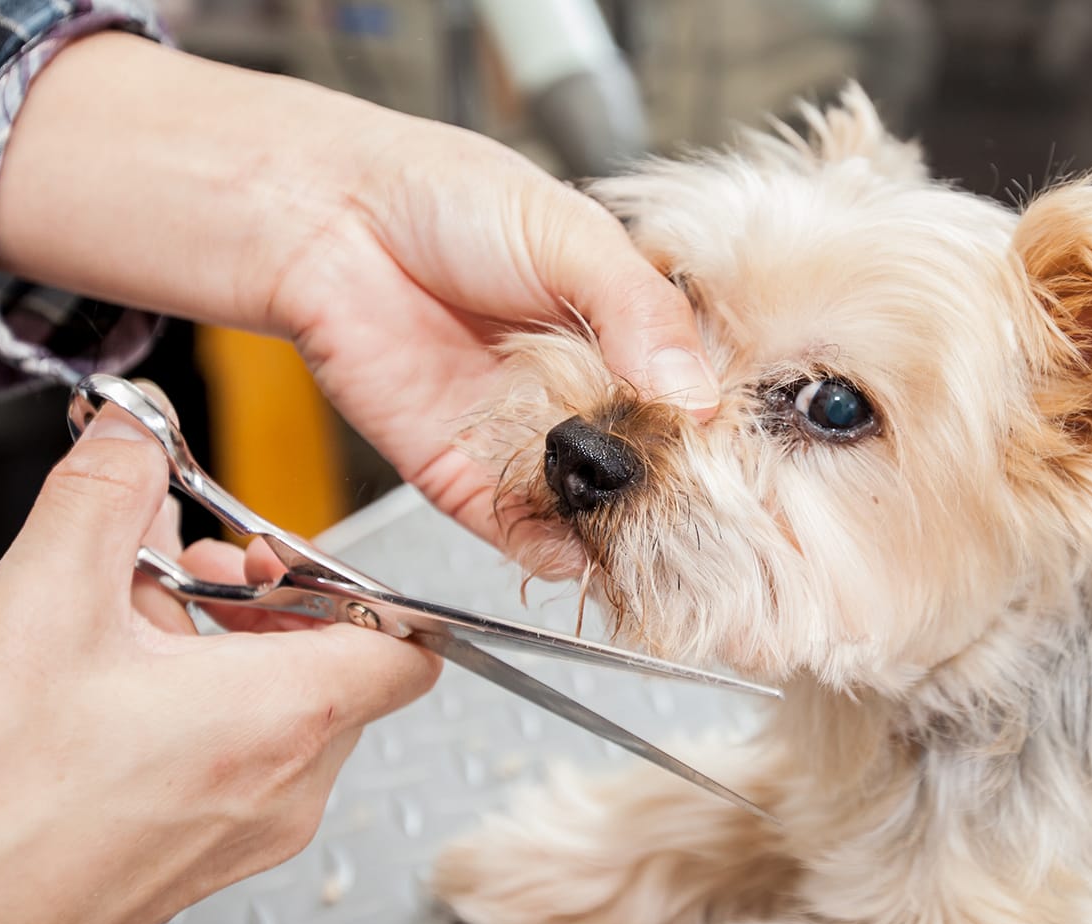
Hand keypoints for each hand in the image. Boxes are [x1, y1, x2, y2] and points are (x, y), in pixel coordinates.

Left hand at [0, 33, 716, 542]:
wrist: (328, 221)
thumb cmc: (448, 199)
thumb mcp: (570, 235)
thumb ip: (639, 311)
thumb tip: (695, 395)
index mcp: (633, 331)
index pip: (702, 395)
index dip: (730, 428)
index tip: (763, 455)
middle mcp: (592, 394)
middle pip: (659, 466)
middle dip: (681, 492)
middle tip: (708, 509)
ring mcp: (535, 442)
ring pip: (599, 511)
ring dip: (627, 533)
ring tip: (656, 542)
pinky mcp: (472, 480)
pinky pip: (522, 534)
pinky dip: (554, 555)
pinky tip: (582, 553)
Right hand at [0, 401, 439, 923]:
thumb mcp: (42, 603)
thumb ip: (105, 494)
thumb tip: (132, 435)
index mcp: (284, 719)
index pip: (410, 642)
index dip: (356, 580)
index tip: (279, 553)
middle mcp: (288, 788)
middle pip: (343, 668)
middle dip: (270, 602)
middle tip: (188, 573)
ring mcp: (249, 836)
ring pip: (289, 717)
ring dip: (230, 652)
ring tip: (135, 625)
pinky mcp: (201, 863)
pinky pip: (244, 765)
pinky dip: (204, 712)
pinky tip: (114, 690)